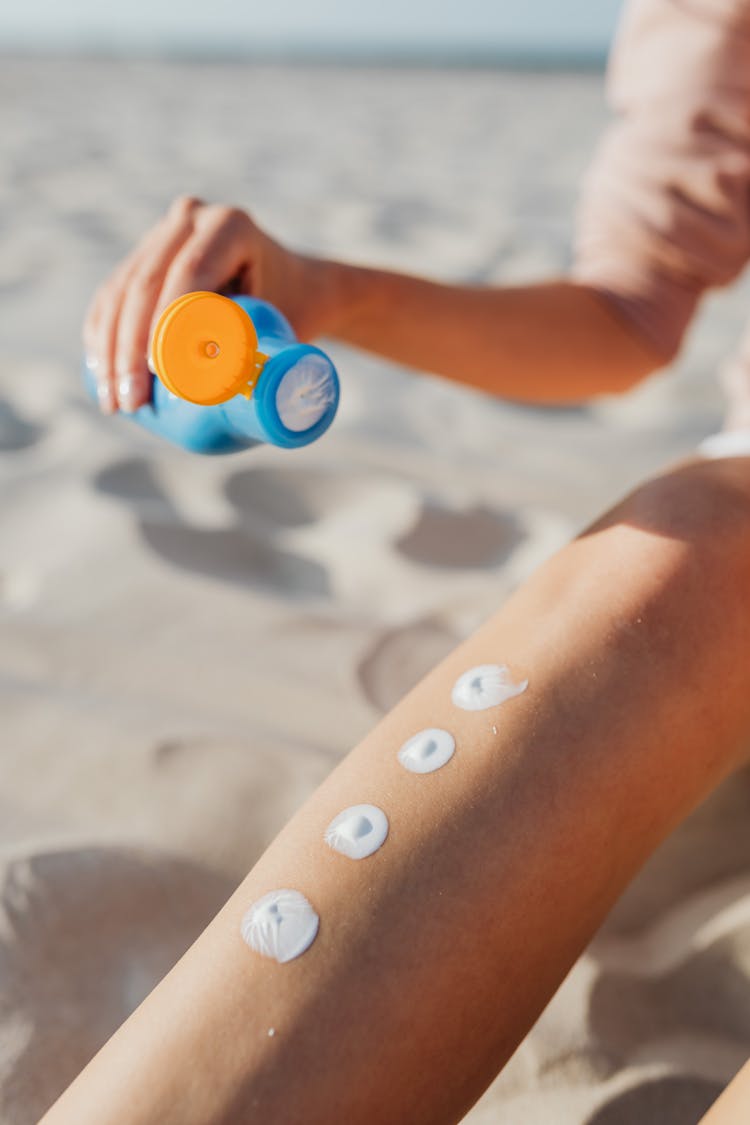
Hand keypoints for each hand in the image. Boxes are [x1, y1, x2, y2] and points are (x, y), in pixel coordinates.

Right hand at [83, 196, 322, 413]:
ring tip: (114, 403)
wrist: (299, 287)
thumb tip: (225, 407)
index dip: (166, 325)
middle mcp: (192, 218)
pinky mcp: (144, 253)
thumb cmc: (298, 312)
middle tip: (132, 404)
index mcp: (230, 226)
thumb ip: (262, 355)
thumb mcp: (287, 327)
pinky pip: (111, 294)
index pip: (189, 275)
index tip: (159, 375)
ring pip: (120, 291)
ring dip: (109, 350)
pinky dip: (102, 335)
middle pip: (146, 284)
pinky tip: (99, 373)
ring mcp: (163, 232)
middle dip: (130, 350)